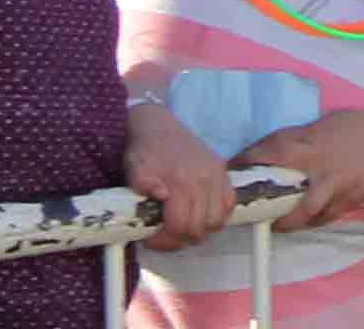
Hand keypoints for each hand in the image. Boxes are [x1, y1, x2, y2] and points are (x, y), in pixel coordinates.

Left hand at [122, 101, 235, 247]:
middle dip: (180, 239)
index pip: (180, 226)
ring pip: (216, 221)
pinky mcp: (223, 170)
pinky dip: (218, 216)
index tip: (152, 239)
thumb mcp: (134, 168)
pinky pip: (229, 204)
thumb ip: (142, 183)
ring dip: (200, 230)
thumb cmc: (144, 150)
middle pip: (199, 228)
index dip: (165, 241)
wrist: (158, 124)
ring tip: (182, 227)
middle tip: (165, 236)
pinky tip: (200, 215)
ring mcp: (216, 175)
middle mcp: (202, 179)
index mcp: (179, 180)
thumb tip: (161, 195)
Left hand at [254, 109, 363, 230]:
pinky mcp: (345, 201)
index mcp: (313, 138)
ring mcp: (333, 184)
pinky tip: (297, 223)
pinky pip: (321, 217)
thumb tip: (279, 147)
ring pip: (302, 208)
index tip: (233, 166)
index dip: (249, 156)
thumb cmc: (362, 130)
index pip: (273, 145)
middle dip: (258, 190)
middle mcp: (320, 161)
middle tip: (243, 200)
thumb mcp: (329, 123)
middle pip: (280, 175)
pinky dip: (307, 222)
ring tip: (271, 222)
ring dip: (284, 219)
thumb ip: (304, 136)